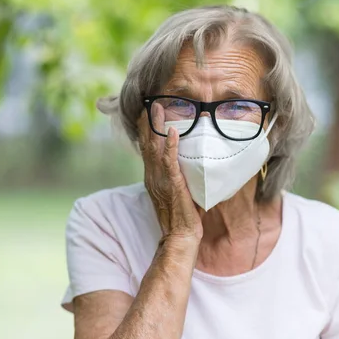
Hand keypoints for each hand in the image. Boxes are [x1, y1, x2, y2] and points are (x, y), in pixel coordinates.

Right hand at [138, 108, 202, 243]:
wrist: (180, 235)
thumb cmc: (182, 215)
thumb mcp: (178, 191)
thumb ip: (181, 176)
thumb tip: (193, 163)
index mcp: (152, 177)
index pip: (146, 149)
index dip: (145, 130)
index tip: (147, 113)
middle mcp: (152, 176)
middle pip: (146, 144)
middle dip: (148, 122)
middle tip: (150, 103)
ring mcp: (160, 180)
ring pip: (154, 148)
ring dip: (157, 126)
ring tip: (158, 108)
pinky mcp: (172, 185)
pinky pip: (169, 162)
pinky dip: (171, 145)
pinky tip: (174, 131)